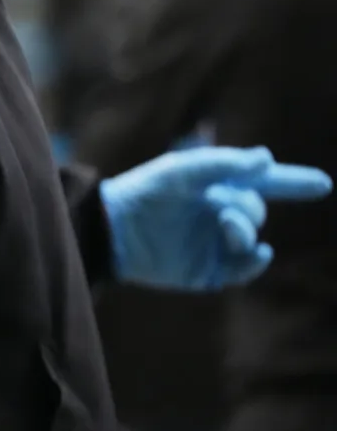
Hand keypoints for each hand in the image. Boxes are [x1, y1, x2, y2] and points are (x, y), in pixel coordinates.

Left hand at [100, 147, 332, 290]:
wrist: (114, 228)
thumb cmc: (144, 191)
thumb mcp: (182, 170)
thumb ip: (224, 163)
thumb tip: (267, 159)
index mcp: (215, 188)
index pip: (262, 184)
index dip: (292, 183)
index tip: (322, 184)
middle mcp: (217, 214)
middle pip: (256, 211)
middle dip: (248, 207)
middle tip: (223, 207)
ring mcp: (212, 244)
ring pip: (250, 239)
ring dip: (246, 229)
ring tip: (225, 222)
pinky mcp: (205, 271)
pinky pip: (240, 270)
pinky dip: (253, 262)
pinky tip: (256, 251)